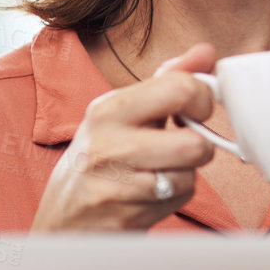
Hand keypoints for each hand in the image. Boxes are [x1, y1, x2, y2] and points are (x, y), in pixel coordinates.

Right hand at [30, 44, 218, 231]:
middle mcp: (108, 144)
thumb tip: (206, 52)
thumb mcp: (126, 110)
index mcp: (110, 109)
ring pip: (189, 176)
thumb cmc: (103, 153)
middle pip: (194, 144)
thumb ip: (168, 79)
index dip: (203, 100)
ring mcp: (114, 185)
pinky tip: (149, 194)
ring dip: (184, 175)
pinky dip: (172, 198)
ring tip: (159, 170)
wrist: (63, 213)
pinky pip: (177, 201)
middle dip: (200, 147)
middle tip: (183, 145)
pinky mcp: (123, 217)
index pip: (180, 89)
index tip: (195, 110)